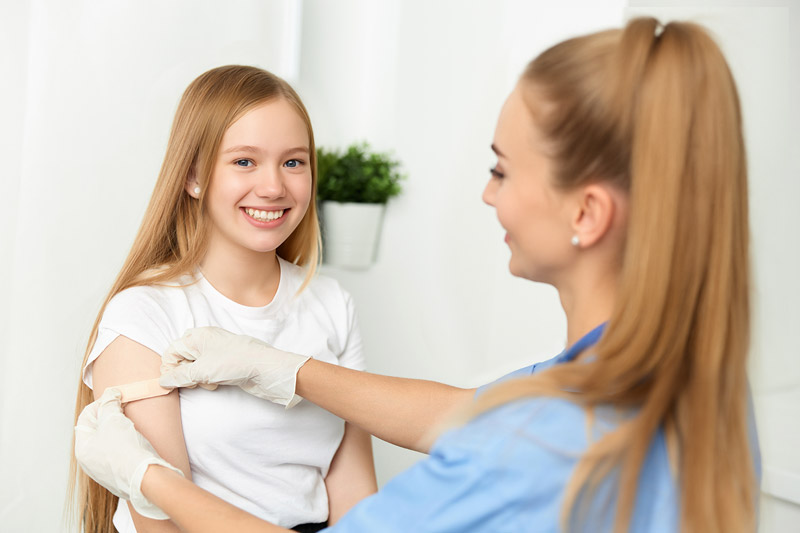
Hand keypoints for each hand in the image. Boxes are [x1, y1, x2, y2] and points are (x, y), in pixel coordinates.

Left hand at [74, 388, 183, 518]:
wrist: (146, 477)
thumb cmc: (127, 450)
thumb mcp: (114, 420)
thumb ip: (109, 404)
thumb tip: (109, 394)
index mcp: (82, 449)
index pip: (85, 418)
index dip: (100, 403)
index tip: (115, 397)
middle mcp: (88, 462)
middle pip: (96, 429)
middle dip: (109, 416)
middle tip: (123, 409)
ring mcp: (102, 470)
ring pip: (107, 441)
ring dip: (117, 429)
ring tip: (130, 424)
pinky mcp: (117, 474)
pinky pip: (117, 452)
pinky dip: (124, 442)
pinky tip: (134, 440)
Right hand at [159, 326, 310, 407]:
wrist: (266, 370)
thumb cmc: (236, 363)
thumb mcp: (202, 370)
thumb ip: (179, 376)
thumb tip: (163, 380)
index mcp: (198, 336)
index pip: (172, 351)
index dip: (170, 368)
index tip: (174, 382)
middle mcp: (206, 341)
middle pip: (183, 359)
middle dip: (184, 373)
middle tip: (193, 382)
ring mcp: (217, 352)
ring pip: (195, 367)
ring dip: (198, 378)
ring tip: (209, 382)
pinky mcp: (226, 363)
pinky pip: (208, 371)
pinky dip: (209, 379)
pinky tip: (217, 383)